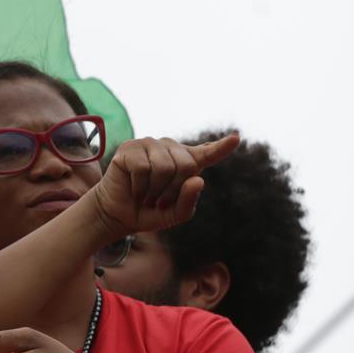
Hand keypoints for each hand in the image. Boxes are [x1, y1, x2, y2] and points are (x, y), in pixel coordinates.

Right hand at [85, 133, 238, 239]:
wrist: (117, 214)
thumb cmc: (149, 212)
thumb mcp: (176, 214)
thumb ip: (190, 200)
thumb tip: (198, 179)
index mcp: (186, 162)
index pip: (208, 153)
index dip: (223, 147)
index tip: (236, 138)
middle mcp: (169, 149)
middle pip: (187, 165)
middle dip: (174, 189)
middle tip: (160, 201)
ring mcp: (149, 145)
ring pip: (164, 167)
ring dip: (155, 189)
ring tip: (147, 195)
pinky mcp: (129, 148)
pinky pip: (143, 168)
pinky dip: (139, 186)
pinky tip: (134, 189)